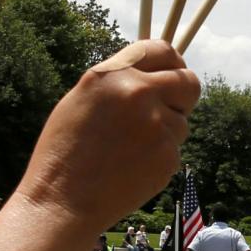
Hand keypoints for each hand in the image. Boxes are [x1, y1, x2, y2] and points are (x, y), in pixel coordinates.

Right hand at [17, 41, 199, 224]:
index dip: (173, 63)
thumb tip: (154, 75)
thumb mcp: (82, 100)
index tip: (174, 74)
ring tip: (129, 151)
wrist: (62, 201)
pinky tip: (132, 169)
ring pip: (182, 122)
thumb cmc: (64, 152)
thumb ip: (119, 82)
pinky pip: (175, 150)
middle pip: (189, 82)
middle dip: (185, 96)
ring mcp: (156, 124)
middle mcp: (138, 92)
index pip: (162, 49)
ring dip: (166, 133)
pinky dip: (160, 158)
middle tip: (170, 111)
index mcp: (112, 73)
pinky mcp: (168, 155)